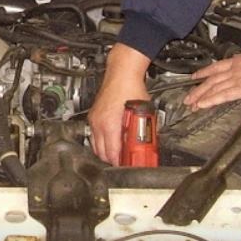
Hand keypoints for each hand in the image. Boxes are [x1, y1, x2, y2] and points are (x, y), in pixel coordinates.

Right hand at [89, 43, 151, 164]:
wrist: (121, 73)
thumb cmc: (131, 88)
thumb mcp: (142, 113)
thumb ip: (142, 131)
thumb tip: (146, 146)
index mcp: (110, 125)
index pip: (112, 154)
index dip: (121, 164)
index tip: (128, 167)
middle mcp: (99, 124)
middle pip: (102, 153)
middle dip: (113, 160)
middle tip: (125, 162)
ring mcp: (94, 120)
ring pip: (95, 146)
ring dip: (106, 152)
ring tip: (119, 153)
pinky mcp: (94, 116)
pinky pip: (94, 135)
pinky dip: (102, 142)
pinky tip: (112, 140)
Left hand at [182, 51, 240, 109]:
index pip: (217, 66)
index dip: (204, 72)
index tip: (196, 77)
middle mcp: (237, 67)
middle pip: (212, 78)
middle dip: (198, 88)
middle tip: (188, 96)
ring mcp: (239, 78)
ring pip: (214, 87)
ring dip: (200, 96)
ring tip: (191, 104)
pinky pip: (223, 95)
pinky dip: (211, 100)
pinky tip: (203, 105)